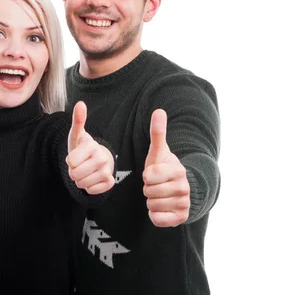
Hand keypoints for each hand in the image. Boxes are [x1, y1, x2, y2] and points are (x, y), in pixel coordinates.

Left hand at [66, 101, 114, 193]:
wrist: (96, 160)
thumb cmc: (82, 147)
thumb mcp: (76, 135)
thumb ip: (77, 120)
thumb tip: (80, 103)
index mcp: (92, 145)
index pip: (71, 161)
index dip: (69, 161)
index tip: (75, 156)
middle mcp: (102, 157)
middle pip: (75, 174)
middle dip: (73, 172)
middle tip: (78, 165)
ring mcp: (107, 170)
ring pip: (83, 184)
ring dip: (79, 180)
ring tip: (84, 172)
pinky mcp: (110, 182)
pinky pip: (92, 190)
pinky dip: (88, 187)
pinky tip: (91, 179)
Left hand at [143, 109, 189, 226]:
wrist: (176, 189)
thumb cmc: (163, 168)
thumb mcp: (158, 151)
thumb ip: (158, 133)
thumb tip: (159, 111)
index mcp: (178, 170)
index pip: (149, 176)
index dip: (146, 175)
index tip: (153, 174)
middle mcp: (184, 188)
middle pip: (149, 191)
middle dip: (148, 189)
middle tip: (156, 185)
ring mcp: (184, 204)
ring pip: (152, 205)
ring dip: (151, 201)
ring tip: (159, 195)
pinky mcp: (181, 218)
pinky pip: (158, 219)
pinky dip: (155, 215)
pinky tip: (161, 208)